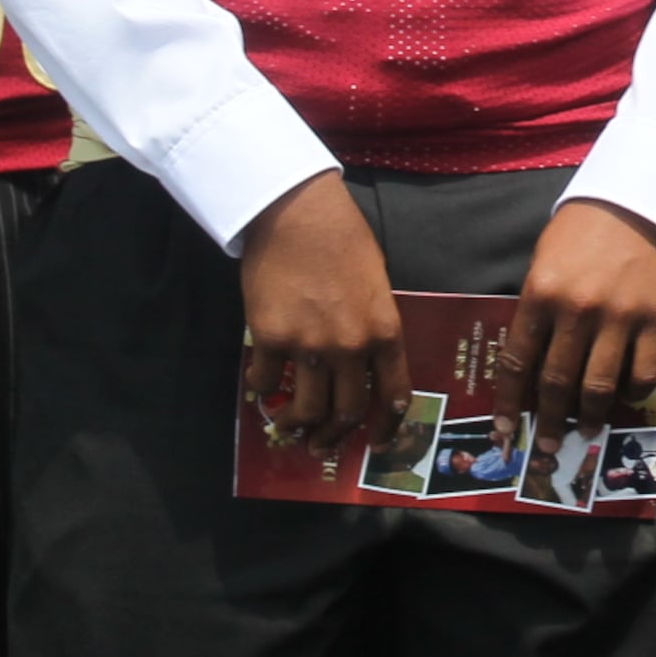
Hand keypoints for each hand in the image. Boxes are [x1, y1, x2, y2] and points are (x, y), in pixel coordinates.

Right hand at [239, 173, 405, 450]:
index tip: (377, 443)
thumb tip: (361, 365)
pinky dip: (263, 392)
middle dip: (334, 435)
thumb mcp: (376, 285)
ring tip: (288, 427)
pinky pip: (267, 382)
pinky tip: (261, 389)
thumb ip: (372, 327)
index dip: (386, 426)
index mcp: (385, 331)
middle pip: (347, 411)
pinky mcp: (270, 338)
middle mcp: (352, 345)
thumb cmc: (343, 240)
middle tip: (323, 443)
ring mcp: (310, 344)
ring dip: (297, 425)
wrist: (297, 213)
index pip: (393, 395)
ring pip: (306, 408)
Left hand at [509, 199, 655, 434]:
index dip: (510, 404)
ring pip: (599, 385)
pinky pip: (645, 372)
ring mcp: (620, 317)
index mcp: (541, 294)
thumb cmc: (582, 231)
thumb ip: (536, 310)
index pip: (518, 362)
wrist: (637, 200)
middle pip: (557, 381)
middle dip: (549, 421)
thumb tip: (531, 365)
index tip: (506, 431)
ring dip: (590, 416)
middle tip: (547, 445)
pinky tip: (626, 397)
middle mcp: (577, 310)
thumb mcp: (543, 262)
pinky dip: (633, 392)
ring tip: (586, 431)